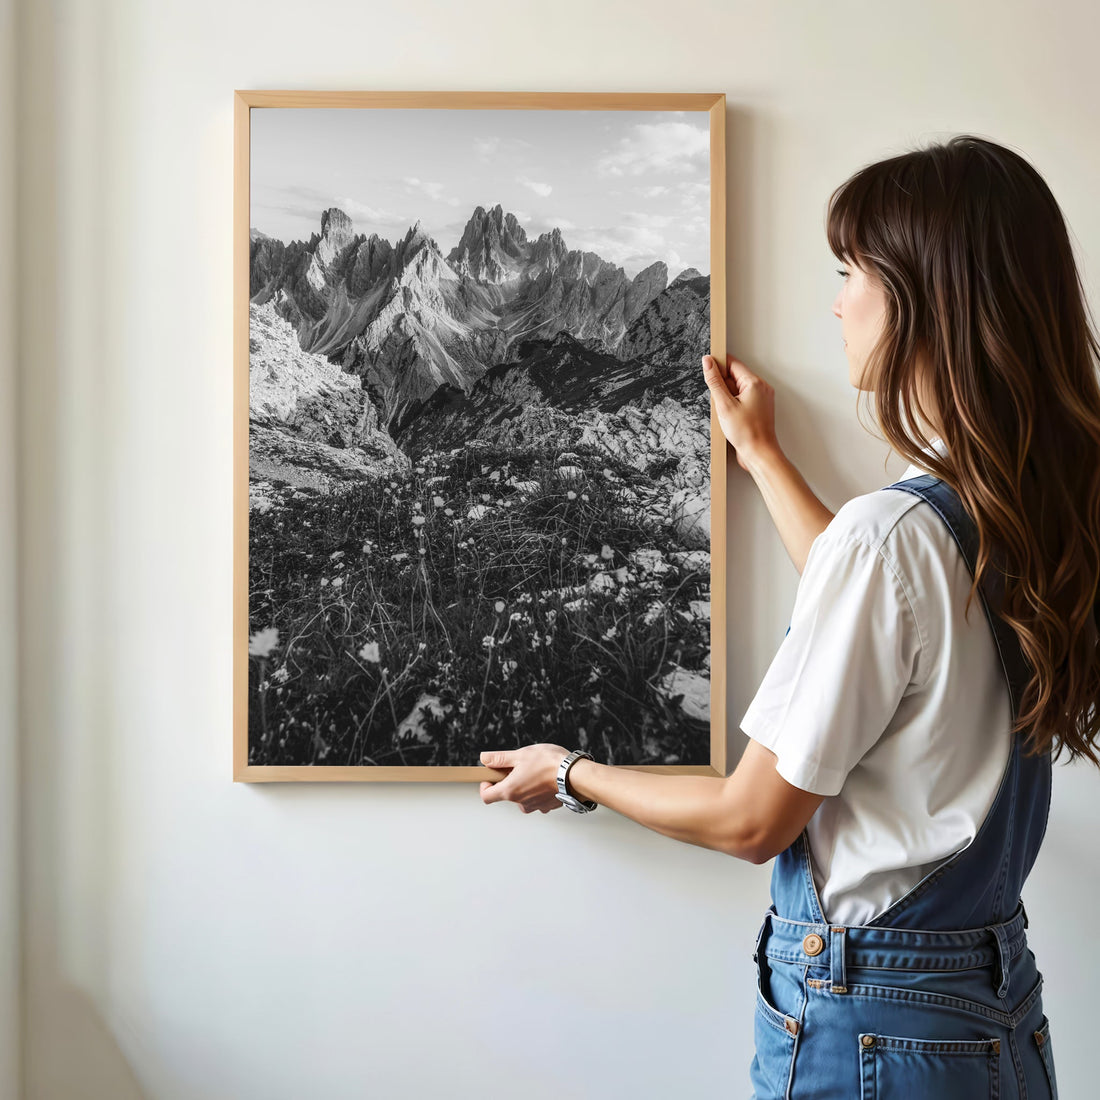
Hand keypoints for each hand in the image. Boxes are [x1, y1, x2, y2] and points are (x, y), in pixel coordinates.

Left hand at [478, 744, 569, 812]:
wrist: (575, 775)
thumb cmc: (550, 764)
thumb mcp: (520, 755)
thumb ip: (499, 758)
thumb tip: (484, 759)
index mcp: (510, 790)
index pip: (486, 796)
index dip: (485, 785)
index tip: (491, 776)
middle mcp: (521, 802)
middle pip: (506, 795)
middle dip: (509, 781)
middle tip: (519, 766)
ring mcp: (535, 806)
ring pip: (522, 797)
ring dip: (524, 785)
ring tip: (535, 770)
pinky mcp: (548, 805)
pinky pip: (537, 798)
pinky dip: (538, 790)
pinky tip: (546, 778)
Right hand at [701, 353, 780, 471]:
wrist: (759, 454)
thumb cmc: (746, 432)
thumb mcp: (724, 405)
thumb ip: (714, 381)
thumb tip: (708, 362)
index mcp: (755, 383)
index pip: (733, 364)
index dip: (718, 366)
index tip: (707, 369)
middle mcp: (761, 388)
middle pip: (735, 377)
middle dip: (722, 387)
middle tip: (719, 403)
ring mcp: (761, 399)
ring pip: (737, 389)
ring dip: (727, 398)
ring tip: (727, 413)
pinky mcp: (758, 409)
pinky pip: (742, 400)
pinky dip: (732, 405)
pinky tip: (730, 418)